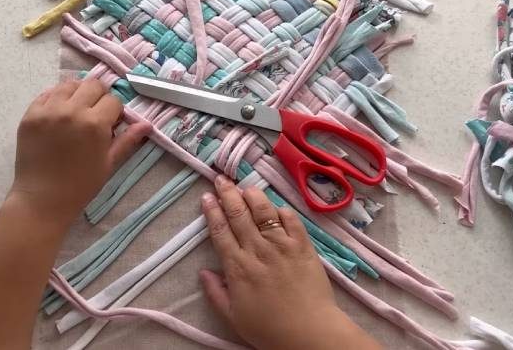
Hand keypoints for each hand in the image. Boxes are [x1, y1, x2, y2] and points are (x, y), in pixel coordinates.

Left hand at [10, 80, 150, 221]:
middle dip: (99, 97)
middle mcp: (72, 111)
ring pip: (69, 84)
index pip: (113, 101)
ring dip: (78, 93)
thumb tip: (147, 124)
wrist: (43, 198)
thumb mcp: (109, 163)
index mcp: (95, 124)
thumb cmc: (81, 185)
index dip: (115, 112)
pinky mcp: (30, 114)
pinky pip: (47, 94)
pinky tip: (59, 114)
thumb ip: (127, 140)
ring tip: (77, 110)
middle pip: (93, 85)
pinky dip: (56, 99)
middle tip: (95, 114)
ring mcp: (48, 110)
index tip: (111, 124)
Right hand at [199, 176, 380, 349]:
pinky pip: (292, 220)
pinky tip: (275, 207)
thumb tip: (203, 272)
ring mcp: (282, 245)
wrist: (309, 332)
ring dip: (253, 195)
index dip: (212, 211)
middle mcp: (258, 250)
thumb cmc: (269, 329)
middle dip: (228, 193)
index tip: (207, 196)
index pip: (220, 231)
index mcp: (237, 267)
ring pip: (264, 211)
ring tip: (246, 186)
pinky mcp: (303, 246)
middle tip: (221, 179)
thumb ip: (216, 293)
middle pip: (239, 214)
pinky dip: (282, 210)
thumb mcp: (233, 317)